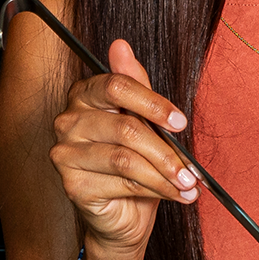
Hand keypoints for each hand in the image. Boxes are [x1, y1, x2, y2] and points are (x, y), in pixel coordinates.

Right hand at [48, 39, 199, 256]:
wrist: (125, 213)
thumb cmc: (136, 163)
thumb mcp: (144, 122)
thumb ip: (137, 87)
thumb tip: (120, 45)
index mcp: (84, 96)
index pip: (116, 86)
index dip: (153, 104)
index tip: (181, 122)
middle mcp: (68, 121)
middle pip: (126, 127)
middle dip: (167, 151)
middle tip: (193, 168)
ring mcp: (65, 154)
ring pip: (127, 158)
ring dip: (166, 174)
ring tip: (188, 185)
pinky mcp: (72, 184)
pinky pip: (123, 182)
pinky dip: (157, 189)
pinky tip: (174, 195)